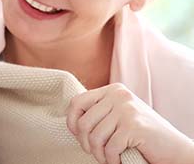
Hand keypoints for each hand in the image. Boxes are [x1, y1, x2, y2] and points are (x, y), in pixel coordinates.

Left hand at [67, 83, 193, 163]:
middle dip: (85, 143)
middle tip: (95, 152)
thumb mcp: (118, 116)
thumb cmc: (142, 136)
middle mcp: (119, 95)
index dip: (72, 122)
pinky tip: (118, 161)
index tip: (79, 136)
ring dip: (99, 154)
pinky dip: (111, 160)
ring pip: (95, 137)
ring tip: (106, 158)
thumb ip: (99, 112)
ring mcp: (127, 109)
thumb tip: (71, 121)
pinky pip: (110, 148)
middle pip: (84, 122)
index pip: (77, 102)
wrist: (175, 149)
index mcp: (113, 90)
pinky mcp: (134, 126)